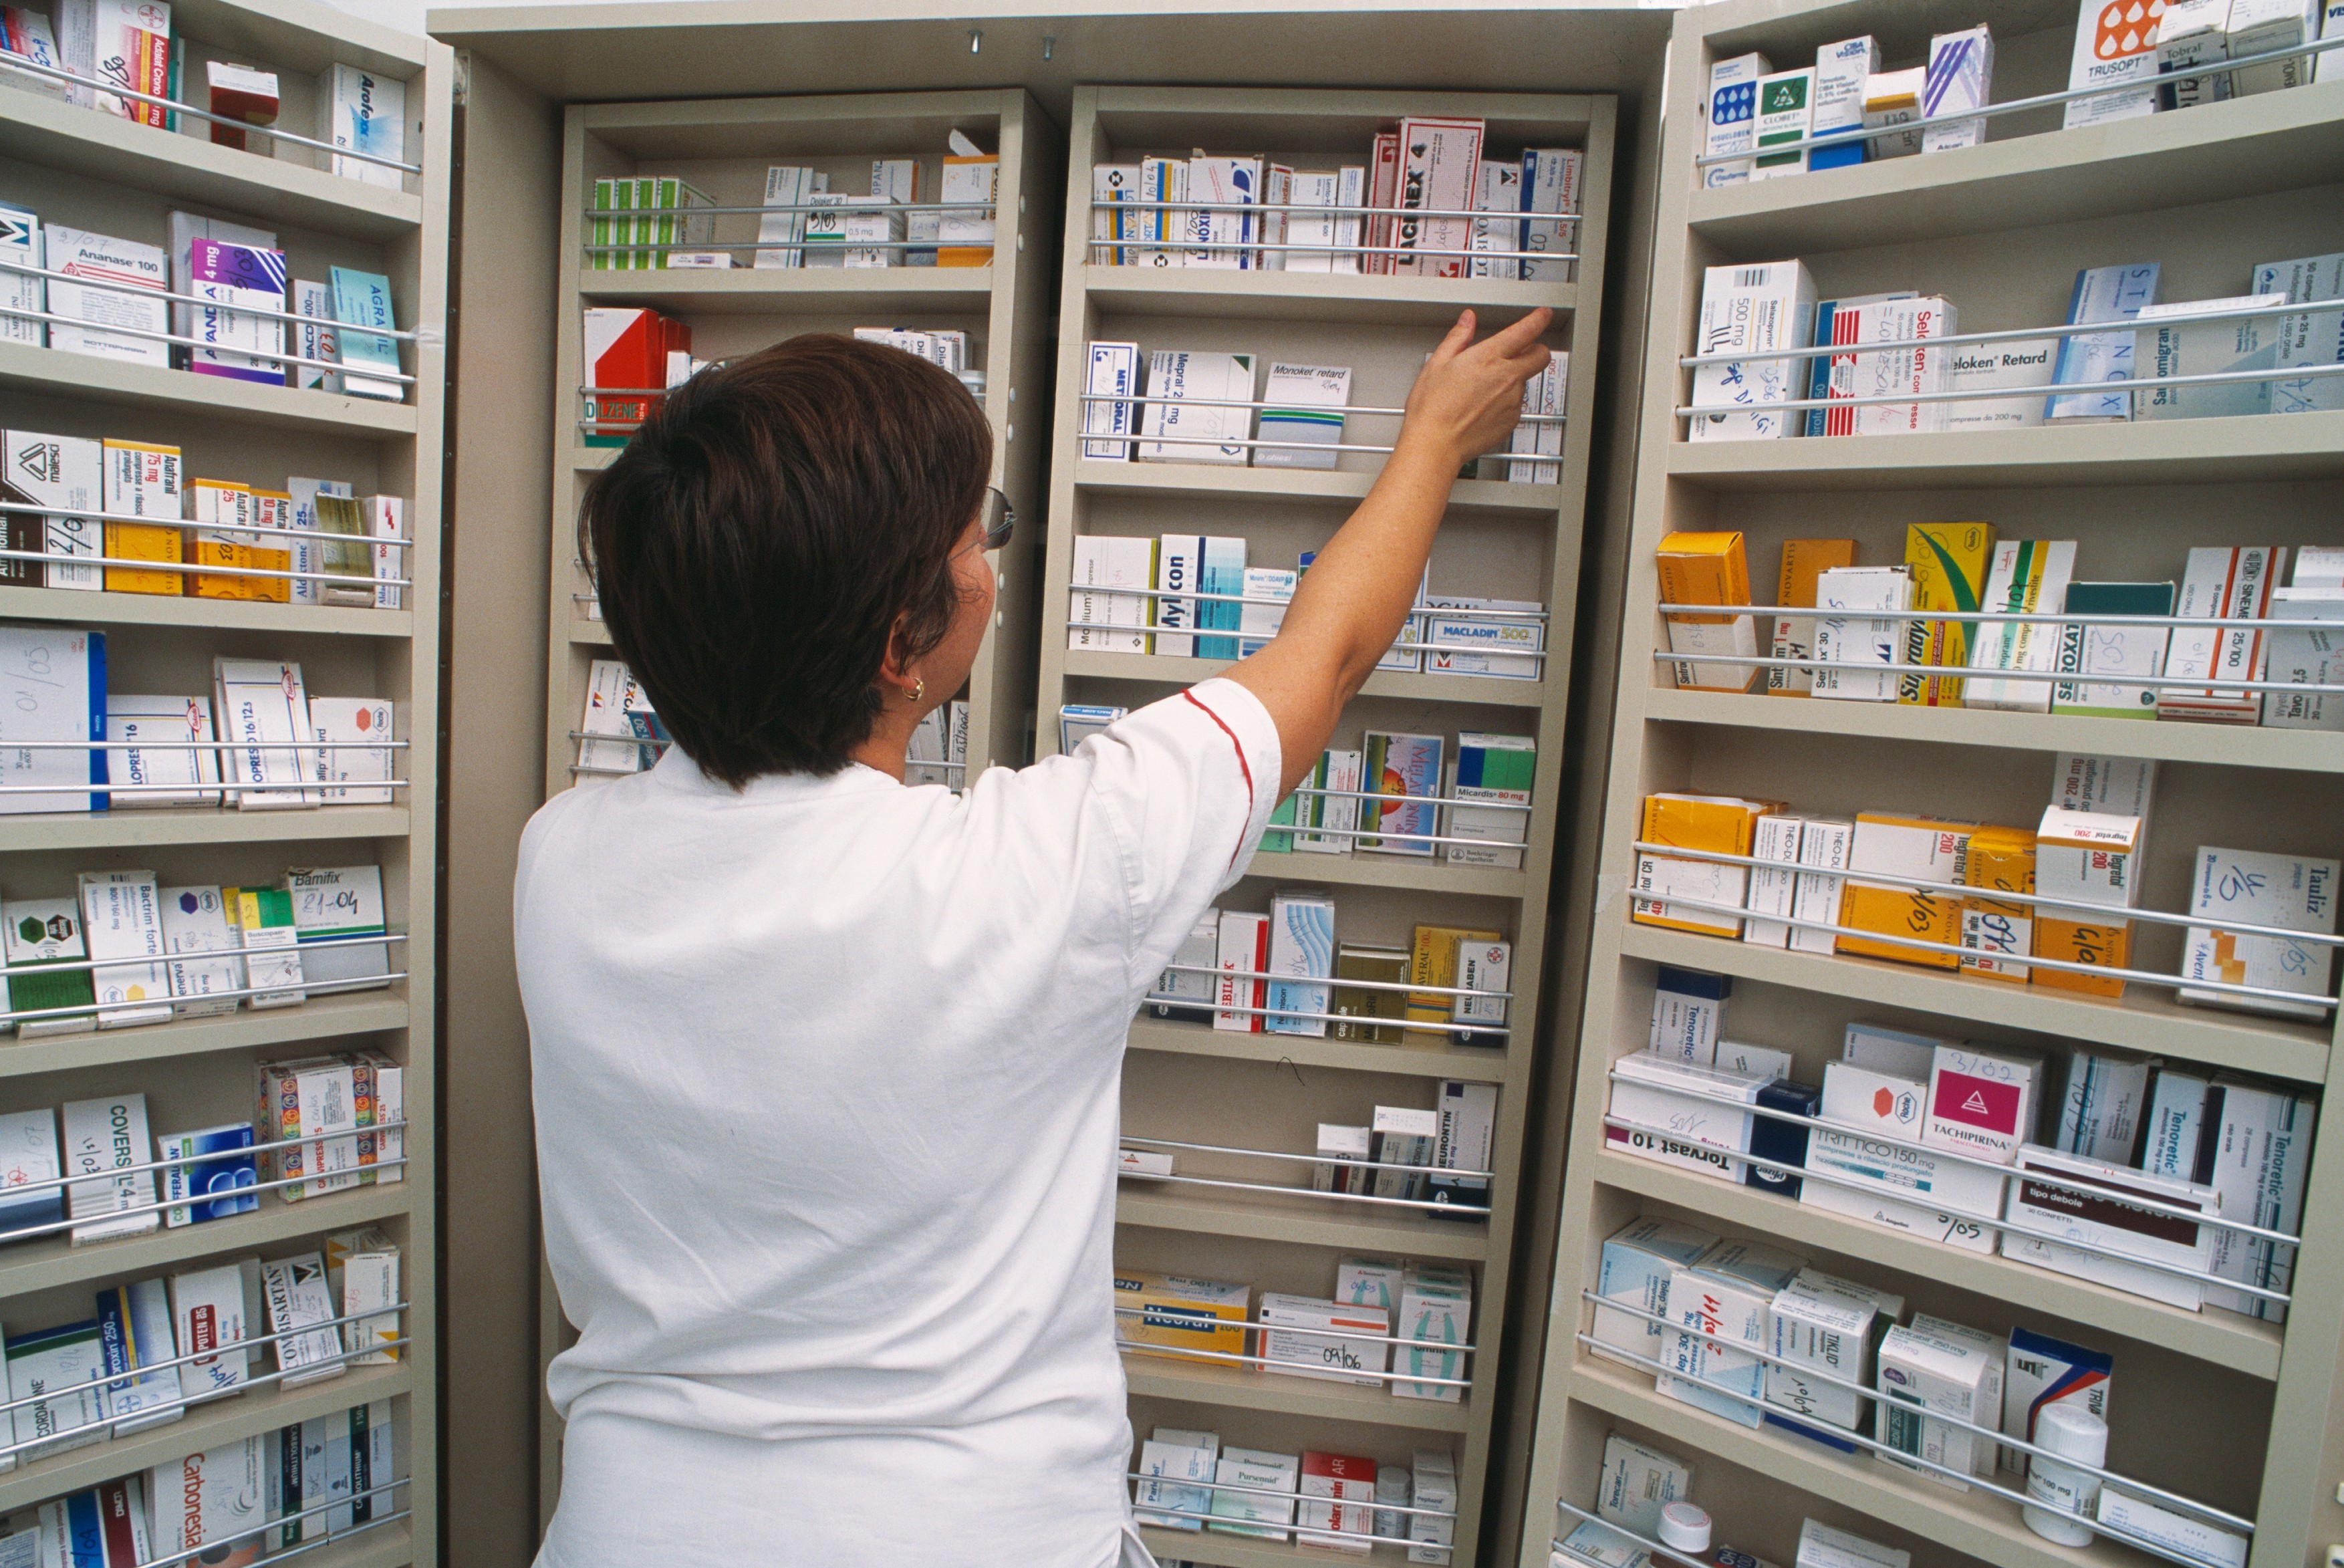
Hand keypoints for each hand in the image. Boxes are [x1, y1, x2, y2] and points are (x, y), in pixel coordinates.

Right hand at [1398, 308, 1554, 471]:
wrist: (1435, 444)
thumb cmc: (1432, 408)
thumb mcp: (1437, 363)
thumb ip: (1458, 337)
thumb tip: (1467, 320)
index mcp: (1489, 357)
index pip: (1527, 331)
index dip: (1539, 319)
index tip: (1542, 315)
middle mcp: (1507, 377)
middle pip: (1541, 356)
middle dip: (1536, 349)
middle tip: (1522, 351)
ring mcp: (1512, 400)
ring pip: (1525, 381)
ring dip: (1514, 379)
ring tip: (1484, 389)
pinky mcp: (1512, 421)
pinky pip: (1516, 405)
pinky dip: (1506, 402)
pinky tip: (1483, 407)